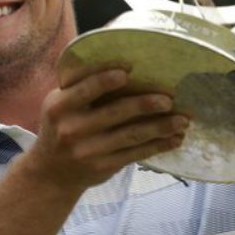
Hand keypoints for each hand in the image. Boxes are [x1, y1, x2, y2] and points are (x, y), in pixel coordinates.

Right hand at [25, 69, 188, 190]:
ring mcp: (89, 151)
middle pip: (115, 113)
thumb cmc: (61, 127)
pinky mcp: (104, 166)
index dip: (105, 80)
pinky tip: (174, 138)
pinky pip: (136, 154)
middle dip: (145, 104)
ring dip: (160, 127)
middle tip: (169, 98)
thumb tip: (121, 61)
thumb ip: (81, 87)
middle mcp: (72, 129)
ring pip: (131, 135)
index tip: (129, 70)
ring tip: (183, 120)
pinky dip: (158, 146)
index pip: (85, 90)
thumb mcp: (59, 104)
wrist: (51, 174)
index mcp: (60, 106)